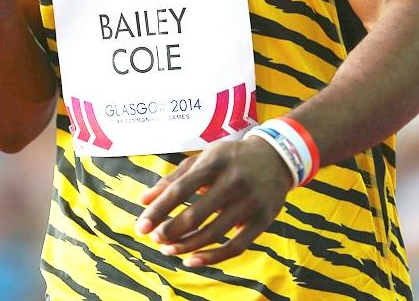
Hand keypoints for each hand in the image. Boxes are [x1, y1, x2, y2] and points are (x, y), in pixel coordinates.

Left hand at [135, 136, 292, 267]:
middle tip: (154, 239)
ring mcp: (250, 202)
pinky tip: (192, 260)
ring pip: (213, 233)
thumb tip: (143, 200)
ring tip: (168, 250)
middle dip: (170, 230)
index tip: (141, 226)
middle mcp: (233, 181)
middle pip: (196, 214)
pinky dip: (212, 258)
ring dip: (186, 246)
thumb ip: (173, 178)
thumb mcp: (204, 158)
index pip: (181, 189)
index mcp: (215, 161)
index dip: (159, 210)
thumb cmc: (231, 158)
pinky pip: (235, 247)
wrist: (277, 157)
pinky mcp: (262, 221)